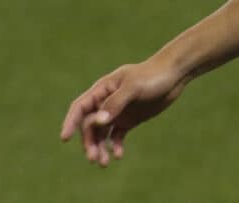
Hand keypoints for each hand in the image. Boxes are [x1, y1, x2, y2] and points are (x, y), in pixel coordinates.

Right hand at [60, 59, 187, 166]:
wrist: (174, 75)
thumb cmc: (152, 76)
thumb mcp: (134, 87)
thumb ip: (116, 102)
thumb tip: (99, 121)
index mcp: (103, 89)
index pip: (80, 107)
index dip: (70, 122)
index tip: (65, 138)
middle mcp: (106, 102)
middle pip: (90, 125)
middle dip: (89, 142)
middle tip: (93, 158)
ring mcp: (117, 112)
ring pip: (102, 133)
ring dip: (100, 147)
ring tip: (104, 163)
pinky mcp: (129, 120)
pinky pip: (116, 136)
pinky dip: (115, 146)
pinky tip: (119, 155)